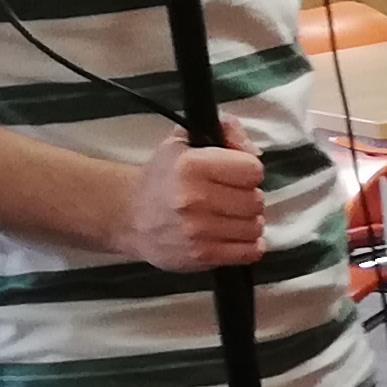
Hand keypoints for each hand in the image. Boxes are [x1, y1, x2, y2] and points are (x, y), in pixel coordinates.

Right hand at [117, 124, 266, 271]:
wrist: (130, 216)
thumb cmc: (163, 178)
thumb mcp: (184, 141)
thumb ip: (226, 131)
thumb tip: (255, 152)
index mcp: (191, 165)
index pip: (253, 169)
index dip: (247, 170)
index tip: (235, 173)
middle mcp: (195, 198)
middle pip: (256, 201)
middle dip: (247, 197)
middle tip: (229, 197)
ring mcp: (199, 231)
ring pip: (255, 227)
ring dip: (247, 222)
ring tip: (227, 216)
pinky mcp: (202, 255)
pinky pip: (249, 253)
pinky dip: (247, 246)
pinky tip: (231, 235)